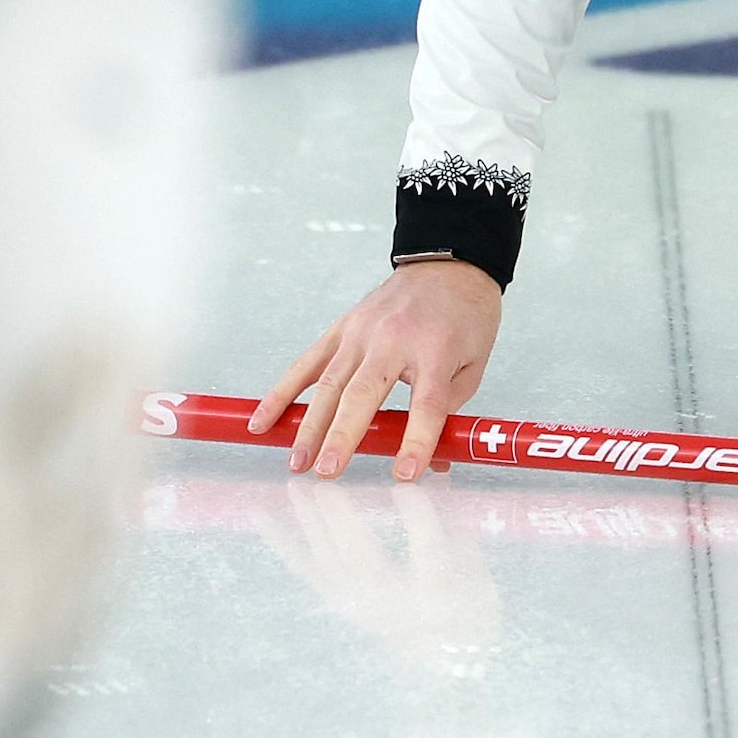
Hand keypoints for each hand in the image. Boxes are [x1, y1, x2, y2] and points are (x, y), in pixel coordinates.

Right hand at [257, 258, 505, 480]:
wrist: (447, 264)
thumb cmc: (464, 316)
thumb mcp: (473, 364)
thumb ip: (449, 411)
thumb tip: (432, 461)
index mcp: (435, 349)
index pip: (425, 403)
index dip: (416, 441)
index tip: (406, 474)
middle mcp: (392, 339)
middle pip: (362, 394)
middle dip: (342, 437)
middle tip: (328, 471)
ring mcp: (360, 332)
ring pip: (328, 384)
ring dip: (309, 426)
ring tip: (298, 461)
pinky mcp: (341, 329)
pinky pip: (306, 365)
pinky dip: (282, 394)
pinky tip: (264, 420)